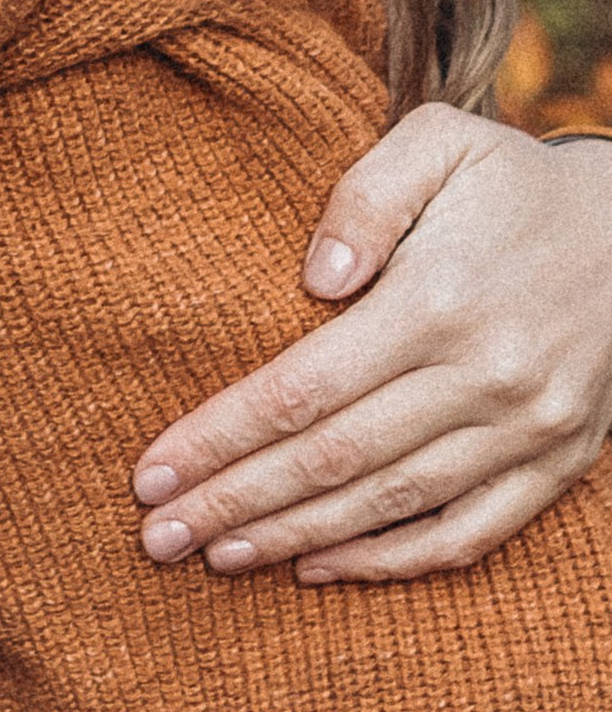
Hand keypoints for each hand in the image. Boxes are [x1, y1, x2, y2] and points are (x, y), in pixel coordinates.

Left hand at [133, 110, 611, 584]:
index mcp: (438, 301)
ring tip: (218, 557)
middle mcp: (485, 376)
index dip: (220, 436)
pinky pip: (469, 532)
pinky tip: (320, 567)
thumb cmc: (511, 181)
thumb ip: (364, 196)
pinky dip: (392, 561)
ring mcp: (529, 429)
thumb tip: (314, 276)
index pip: (302, 388)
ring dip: (297, 538)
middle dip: (235, 502)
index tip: (151, 472)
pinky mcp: (560, 462)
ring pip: (393, 505)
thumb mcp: (438, 144)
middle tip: (158, 537)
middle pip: (334, 459)